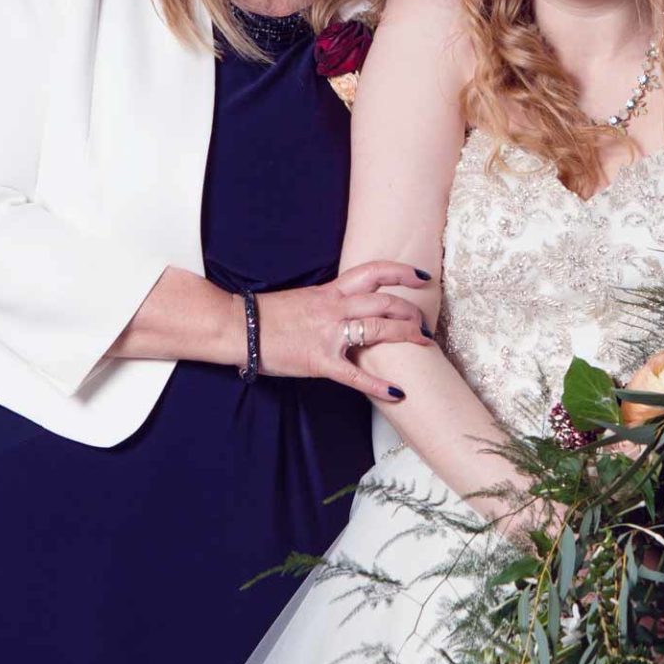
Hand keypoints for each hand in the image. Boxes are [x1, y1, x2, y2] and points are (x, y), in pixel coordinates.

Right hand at [255, 261, 432, 401]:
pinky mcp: (319, 361)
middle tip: (425, 324)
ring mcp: (328, 334)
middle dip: (412, 311)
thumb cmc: (269, 316)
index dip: (402, 272)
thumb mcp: (307, 298)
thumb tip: (355, 304)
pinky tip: (396, 391)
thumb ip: (332, 300)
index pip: (373, 271)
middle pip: (385, 301)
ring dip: (406, 335)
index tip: (423, 276)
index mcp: (331, 291)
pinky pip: (354, 373)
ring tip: (422, 343)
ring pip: (377, 328)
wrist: (238, 327)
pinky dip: (378, 384)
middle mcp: (334, 308)